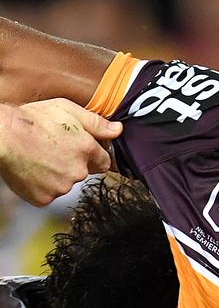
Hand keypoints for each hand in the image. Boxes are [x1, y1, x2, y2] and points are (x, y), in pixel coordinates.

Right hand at [0, 98, 121, 205]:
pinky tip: (33, 170)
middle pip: (84, 173)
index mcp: (87, 150)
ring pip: (65, 184)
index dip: (93, 156)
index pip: (104, 163)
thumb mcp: (68, 110)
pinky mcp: (44, 198)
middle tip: (54, 150)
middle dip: (73, 164)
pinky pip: (48, 194)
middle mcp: (78, 171)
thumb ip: (97, 123)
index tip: (79, 150)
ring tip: (40, 158)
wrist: (2, 135)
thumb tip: (118, 130)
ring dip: (58, 175)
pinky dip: (42, 186)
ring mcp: (60, 186)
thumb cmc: (33, 119)